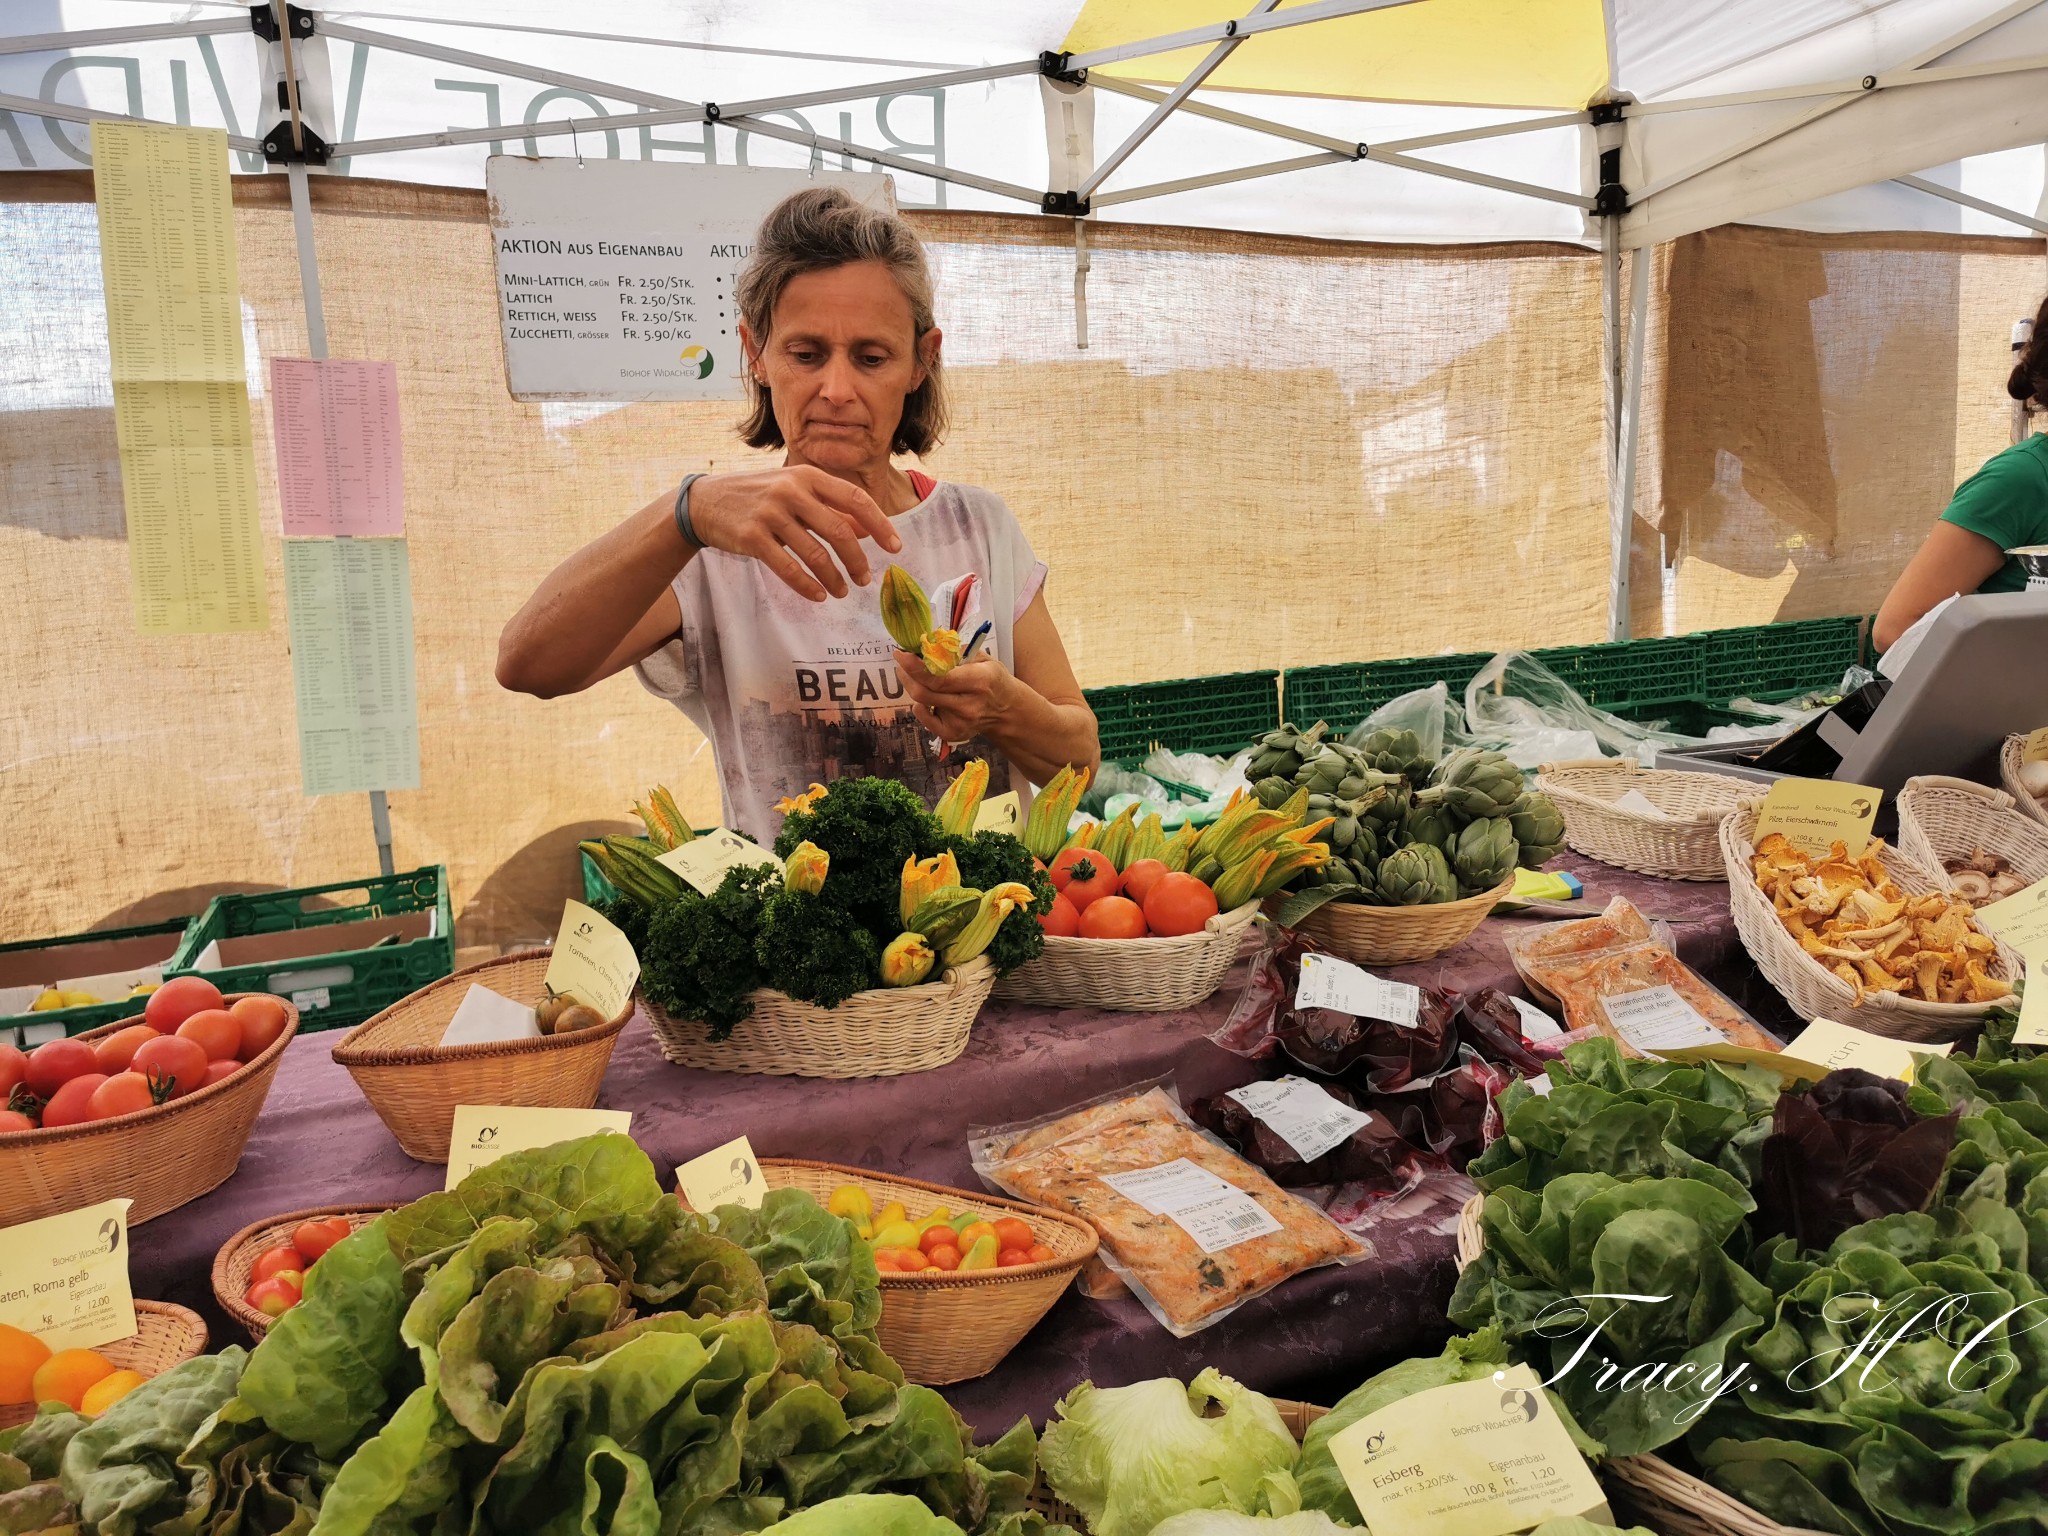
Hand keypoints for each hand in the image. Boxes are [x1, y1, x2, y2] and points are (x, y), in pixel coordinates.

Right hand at [688, 465, 901, 601]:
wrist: (705, 502)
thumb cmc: (758, 496)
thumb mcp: (794, 490)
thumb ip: (829, 506)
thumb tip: (869, 529)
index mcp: (807, 476)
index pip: (855, 499)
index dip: (880, 524)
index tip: (895, 547)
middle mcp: (791, 491)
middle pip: (839, 531)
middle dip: (857, 560)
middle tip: (864, 579)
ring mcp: (770, 514)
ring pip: (815, 554)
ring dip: (834, 579)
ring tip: (841, 592)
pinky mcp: (752, 537)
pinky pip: (788, 568)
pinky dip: (807, 586)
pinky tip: (818, 596)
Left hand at [894, 650, 1013, 744]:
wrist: (1006, 711)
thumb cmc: (992, 680)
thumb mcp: (983, 658)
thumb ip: (956, 652)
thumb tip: (927, 646)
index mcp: (979, 681)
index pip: (938, 678)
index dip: (915, 666)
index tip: (901, 654)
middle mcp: (968, 705)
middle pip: (924, 692)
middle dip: (907, 674)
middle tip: (902, 662)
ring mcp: (959, 723)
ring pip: (921, 703)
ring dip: (912, 686)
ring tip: (914, 675)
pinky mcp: (952, 734)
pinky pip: (923, 719)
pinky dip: (919, 705)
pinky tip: (927, 698)